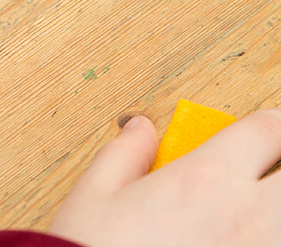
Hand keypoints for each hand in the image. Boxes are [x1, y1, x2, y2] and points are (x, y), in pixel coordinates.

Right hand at [47, 111, 280, 246]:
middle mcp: (246, 214)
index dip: (274, 122)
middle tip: (273, 165)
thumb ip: (126, 153)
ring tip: (258, 212)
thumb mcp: (96, 194)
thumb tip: (140, 129)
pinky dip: (267, 241)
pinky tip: (248, 239)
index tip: (269, 127)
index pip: (267, 130)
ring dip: (278, 211)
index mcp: (206, 177)